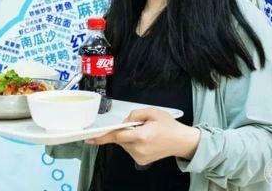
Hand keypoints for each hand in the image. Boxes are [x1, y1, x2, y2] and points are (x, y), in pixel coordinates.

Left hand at [85, 108, 200, 165]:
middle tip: (140, 126)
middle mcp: (139, 149)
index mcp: (142, 136)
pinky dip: (133, 143)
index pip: (117, 136)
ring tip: (145, 133)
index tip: (90, 138)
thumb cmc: (169, 125)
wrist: (181, 141)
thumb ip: (135, 114)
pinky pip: (129, 149)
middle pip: (120, 139)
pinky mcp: (140, 161)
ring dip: (129, 137)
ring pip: (124, 144)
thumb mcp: (153, 112)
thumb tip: (123, 122)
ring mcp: (139, 157)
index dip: (103, 136)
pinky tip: (145, 139)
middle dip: (124, 131)